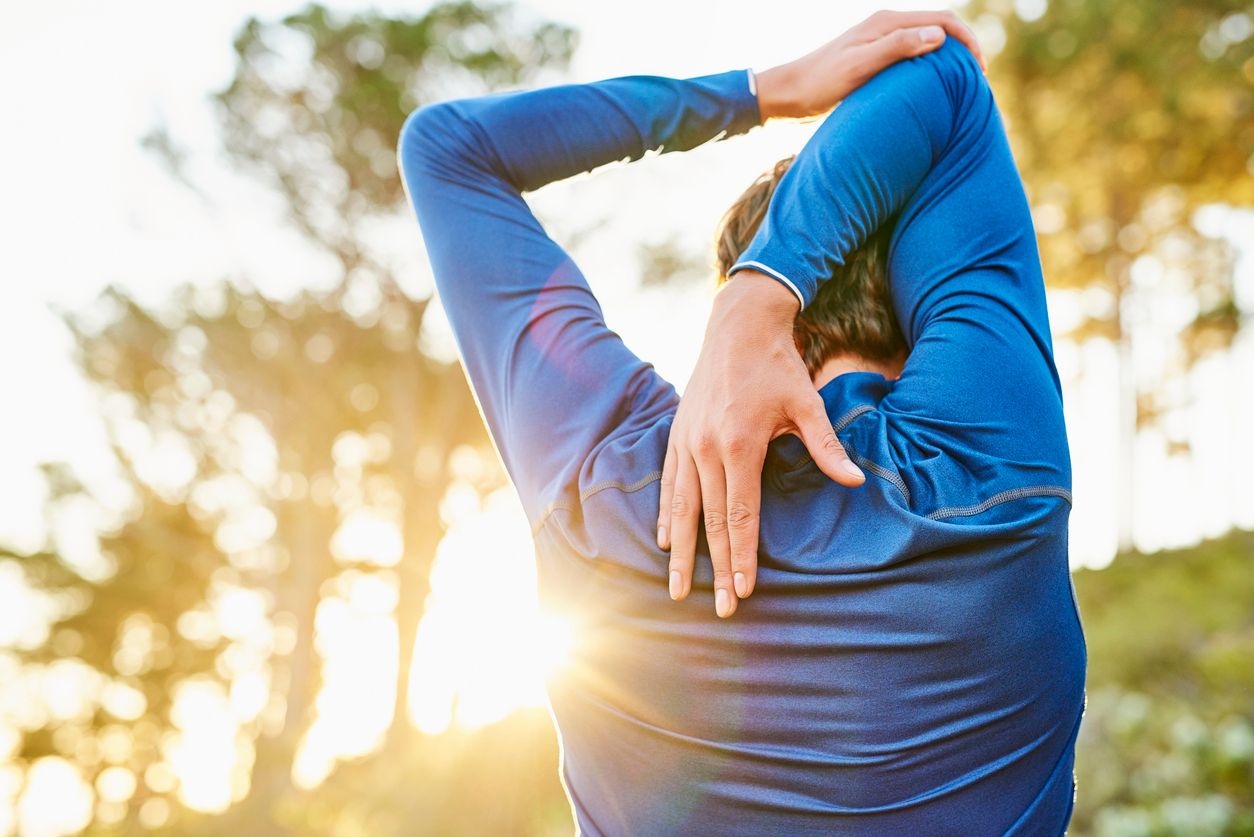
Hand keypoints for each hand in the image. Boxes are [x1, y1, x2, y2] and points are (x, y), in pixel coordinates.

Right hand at [657, 272, 866, 617]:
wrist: (737, 326)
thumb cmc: (777, 366)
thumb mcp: (807, 403)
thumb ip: (826, 446)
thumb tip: (855, 481)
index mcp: (739, 444)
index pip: (740, 515)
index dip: (741, 556)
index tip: (742, 591)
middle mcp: (706, 448)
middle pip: (710, 521)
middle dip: (713, 569)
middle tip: (718, 610)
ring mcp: (686, 442)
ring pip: (682, 509)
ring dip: (681, 552)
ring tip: (676, 588)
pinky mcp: (677, 435)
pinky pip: (668, 484)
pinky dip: (666, 514)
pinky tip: (665, 539)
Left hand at [755, 10, 985, 121]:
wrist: (788, 93)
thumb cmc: (820, 84)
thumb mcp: (859, 67)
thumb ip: (897, 48)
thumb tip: (938, 36)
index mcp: (887, 22)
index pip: (943, 20)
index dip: (968, 41)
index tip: (981, 71)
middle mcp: (886, 26)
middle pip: (939, 29)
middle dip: (964, 50)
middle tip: (979, 83)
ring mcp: (880, 42)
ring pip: (927, 43)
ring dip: (948, 61)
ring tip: (963, 89)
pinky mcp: (874, 58)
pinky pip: (913, 58)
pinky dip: (930, 70)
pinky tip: (934, 92)